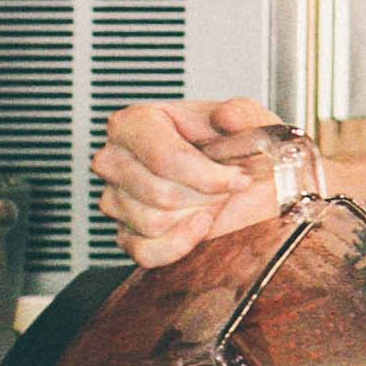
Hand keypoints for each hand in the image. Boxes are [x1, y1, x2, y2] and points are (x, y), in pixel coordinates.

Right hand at [92, 96, 289, 268]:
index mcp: (137, 123)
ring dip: (195, 216)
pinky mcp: (125, 235)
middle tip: (223, 188)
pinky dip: (180, 245)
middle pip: (159, 192)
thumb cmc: (238, 151)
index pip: (163, 156)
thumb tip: (226, 115)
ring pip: (154, 222)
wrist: (248, 185)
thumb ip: (243, 113)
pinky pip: (145, 251)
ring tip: (209, 201)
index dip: (206, 175)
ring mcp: (115, 199)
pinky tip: (199, 227)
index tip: (236, 177)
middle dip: (204, 196)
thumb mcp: (250, 124)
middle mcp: (117, 159)